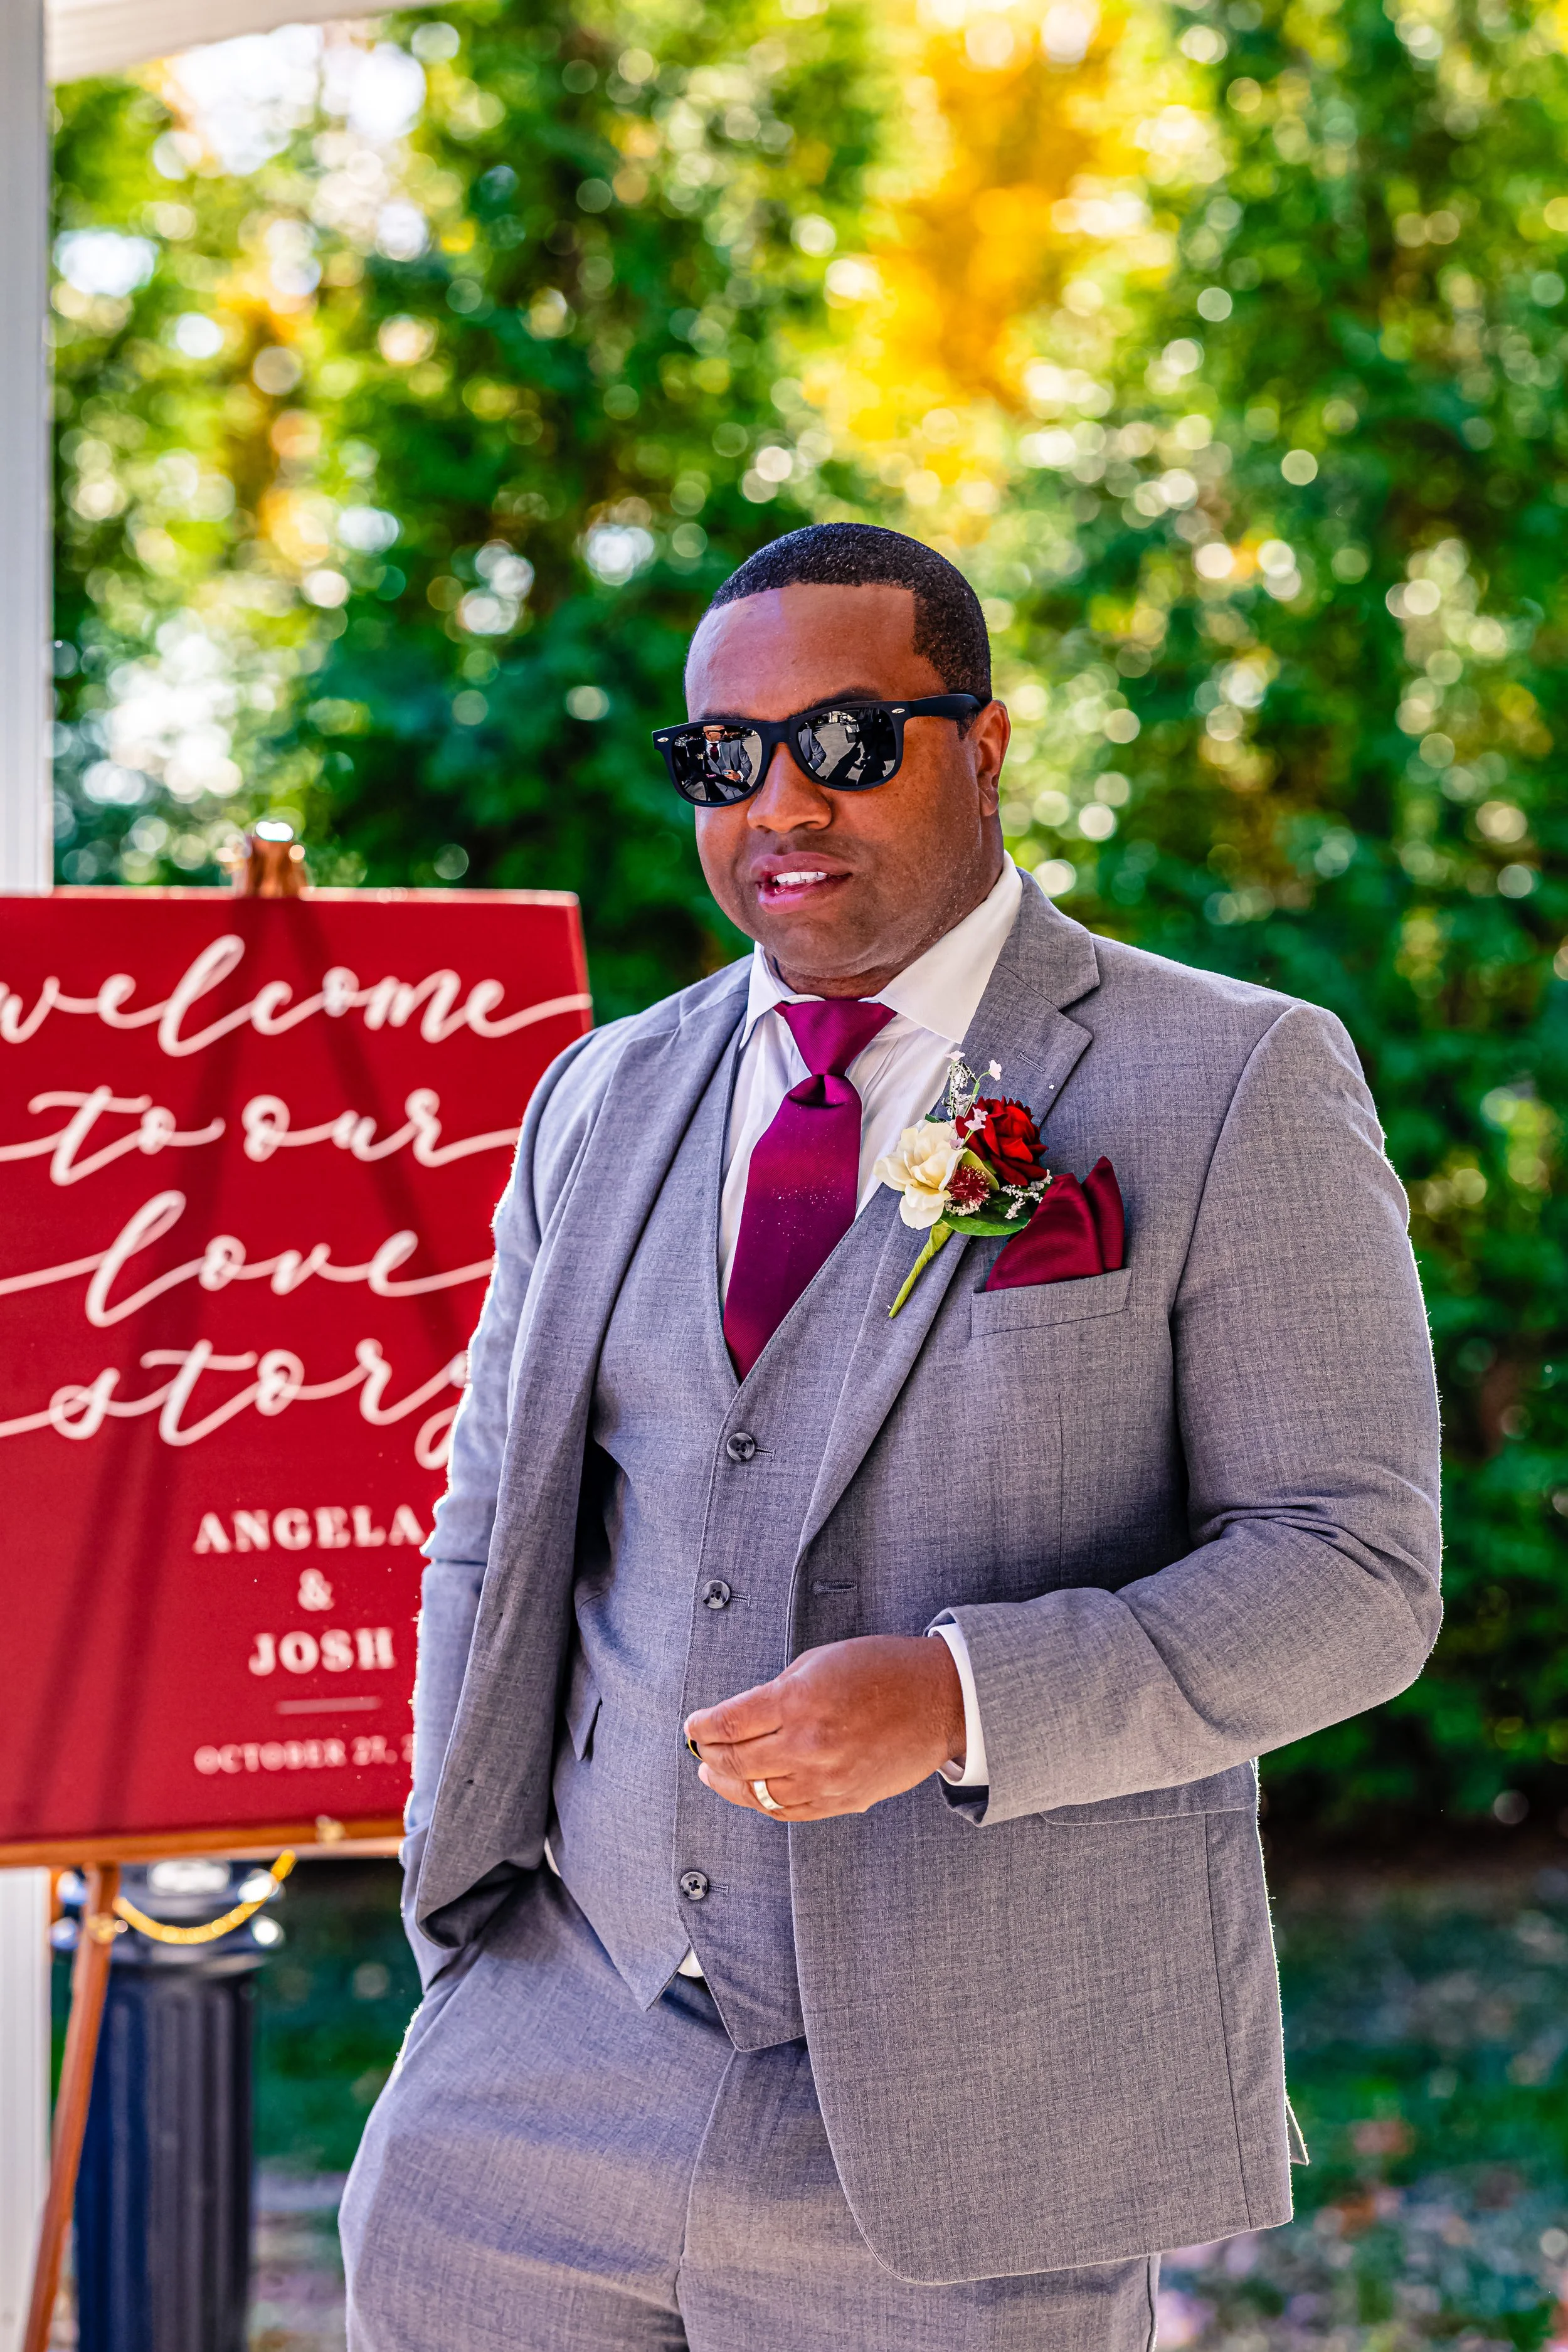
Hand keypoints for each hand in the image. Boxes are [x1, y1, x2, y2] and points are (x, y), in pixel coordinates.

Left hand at [684, 1634, 964, 1821]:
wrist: (940, 1700)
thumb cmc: (883, 1669)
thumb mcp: (821, 1662)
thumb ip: (778, 1691)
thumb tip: (741, 1716)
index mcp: (798, 1702)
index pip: (728, 1723)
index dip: (701, 1726)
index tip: (692, 1724)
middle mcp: (808, 1746)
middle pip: (735, 1761)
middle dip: (708, 1754)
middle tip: (699, 1747)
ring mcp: (825, 1779)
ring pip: (757, 1794)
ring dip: (728, 1783)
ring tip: (714, 1773)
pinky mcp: (843, 1800)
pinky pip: (789, 1811)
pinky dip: (763, 1802)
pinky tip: (753, 1790)